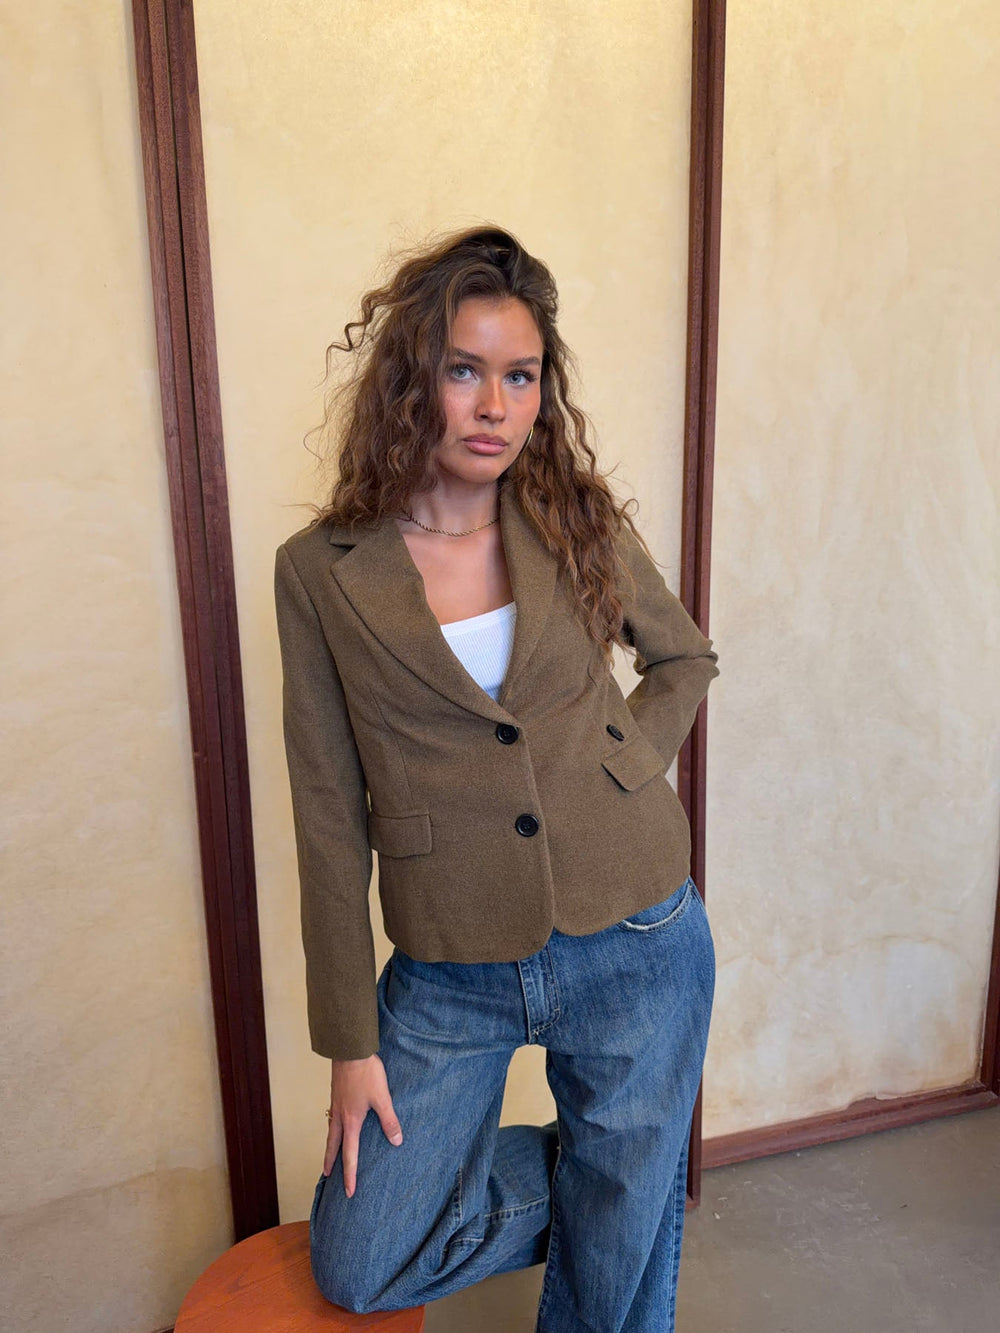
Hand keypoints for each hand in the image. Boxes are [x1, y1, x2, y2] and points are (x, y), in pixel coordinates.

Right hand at [324, 1053, 403, 1196]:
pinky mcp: (336, 1094)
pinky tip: (337, 1123)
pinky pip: (332, 1117)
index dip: (350, 1175)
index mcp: (351, 1121)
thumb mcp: (382, 1098)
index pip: (350, 1155)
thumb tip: (396, 1141)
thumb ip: (389, 1121)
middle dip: (331, 1162)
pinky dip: (332, 1127)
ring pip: (331, 1131)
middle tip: (327, 1177)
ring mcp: (335, 1104)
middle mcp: (339, 1116)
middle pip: (333, 1146)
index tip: (349, 1191)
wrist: (349, 1050)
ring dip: (330, 1145)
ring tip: (330, 1153)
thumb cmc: (366, 1073)